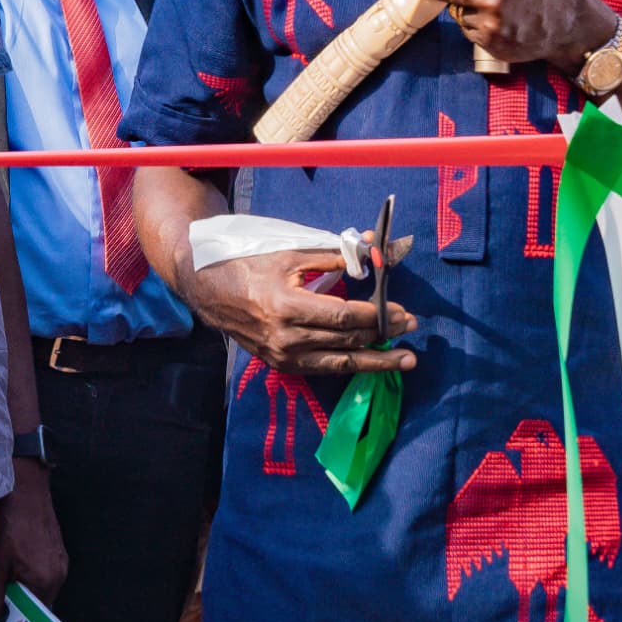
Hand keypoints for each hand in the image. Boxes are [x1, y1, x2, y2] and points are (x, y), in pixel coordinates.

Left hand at [0, 455, 67, 621]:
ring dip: (19, 593)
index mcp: (45, 581)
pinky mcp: (56, 549)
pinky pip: (42, 573)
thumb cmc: (8, 521)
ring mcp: (60, 560)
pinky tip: (8, 568)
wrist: (23, 482)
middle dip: (15, 612)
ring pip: (38, 588)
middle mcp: (58, 574)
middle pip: (37, 606)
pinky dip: (25, 577)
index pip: (35, 620)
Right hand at [184, 247, 417, 375]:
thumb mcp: (290, 254)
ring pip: (340, 362)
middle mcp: (285, 338)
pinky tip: (373, 362)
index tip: (401, 310)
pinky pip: (324, 368)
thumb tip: (372, 253)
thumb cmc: (250, 266)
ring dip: (377, 361)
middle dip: (383, 334)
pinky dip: (351, 364)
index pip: (344, 318)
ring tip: (406, 359)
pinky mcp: (282, 365)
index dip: (376, 315)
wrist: (209, 291)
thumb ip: (334, 256)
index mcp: (287, 307)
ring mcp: (283, 357)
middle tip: (411, 326)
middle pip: (347, 340)